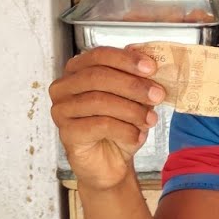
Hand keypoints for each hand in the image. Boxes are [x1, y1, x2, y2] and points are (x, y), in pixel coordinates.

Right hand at [49, 47, 165, 190]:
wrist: (111, 163)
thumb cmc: (119, 127)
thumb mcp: (134, 100)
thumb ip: (138, 80)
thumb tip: (150, 64)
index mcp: (78, 70)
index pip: (99, 55)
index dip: (126, 59)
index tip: (151, 67)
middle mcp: (64, 87)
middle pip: (97, 76)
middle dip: (132, 85)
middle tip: (157, 95)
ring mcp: (61, 110)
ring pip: (98, 101)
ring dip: (131, 110)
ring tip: (151, 120)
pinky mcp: (66, 133)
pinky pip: (99, 125)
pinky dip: (124, 130)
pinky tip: (137, 136)